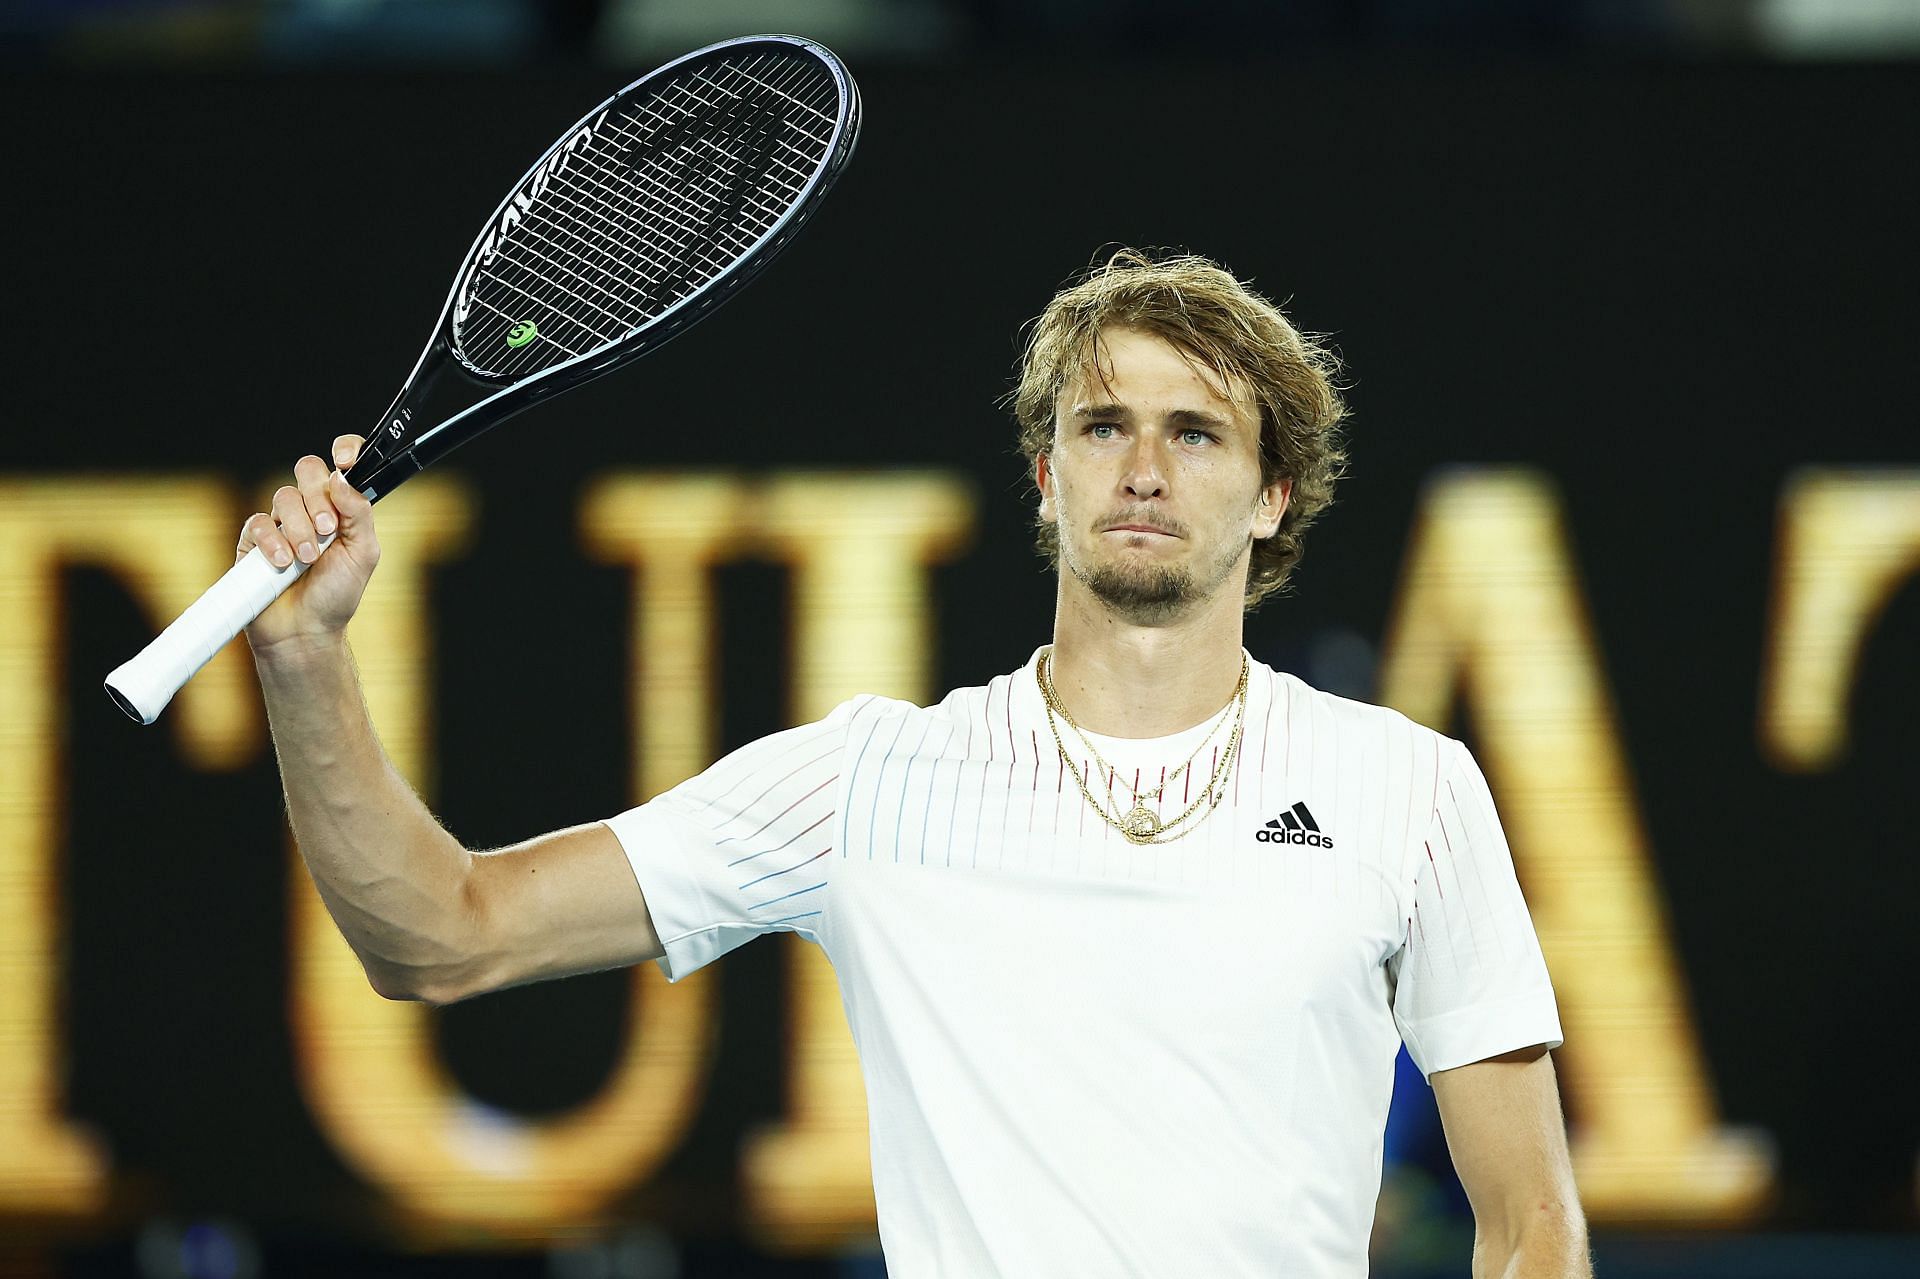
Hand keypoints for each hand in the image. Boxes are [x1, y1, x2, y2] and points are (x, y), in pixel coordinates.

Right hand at [240, 435, 381, 655]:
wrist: (304, 631)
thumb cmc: (336, 595)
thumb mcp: (362, 554)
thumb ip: (359, 514)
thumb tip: (343, 478)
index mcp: (342, 508)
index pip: (343, 464)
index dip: (346, 450)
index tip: (346, 459)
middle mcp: (312, 509)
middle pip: (308, 472)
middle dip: (318, 499)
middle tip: (327, 530)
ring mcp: (281, 522)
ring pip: (284, 497)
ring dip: (299, 528)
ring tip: (306, 558)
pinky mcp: (253, 540)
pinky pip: (258, 522)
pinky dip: (272, 541)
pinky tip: (282, 563)